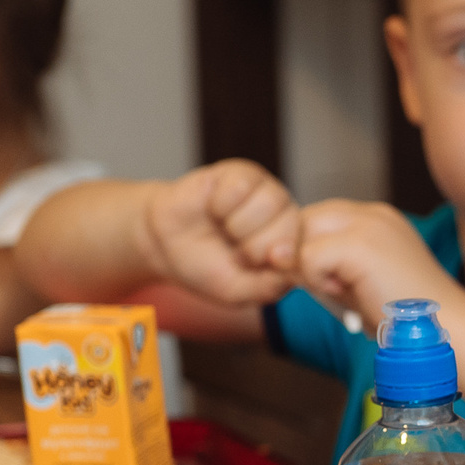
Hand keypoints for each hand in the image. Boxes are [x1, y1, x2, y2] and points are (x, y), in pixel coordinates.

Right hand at [143, 160, 298, 305]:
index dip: (269, 263)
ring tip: (223, 226)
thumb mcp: (236, 292)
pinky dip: (220, 203)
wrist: (165, 243)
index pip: (299, 255)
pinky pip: (241, 186)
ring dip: (235, 225)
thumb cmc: (205, 266)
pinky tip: (214, 207)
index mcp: (291, 246)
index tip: (249, 264)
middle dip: (249, 247)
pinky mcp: (242, 173)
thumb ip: (267, 288)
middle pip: (284, 231)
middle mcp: (285, 216)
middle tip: (231, 246)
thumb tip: (292, 275)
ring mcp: (266, 191)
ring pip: (267, 205)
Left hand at [290, 199, 456, 325]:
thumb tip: (275, 258)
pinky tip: (348, 297)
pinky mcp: (361, 244)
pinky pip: (308, 257)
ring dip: (311, 270)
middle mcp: (373, 214)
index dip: (308, 250)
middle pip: (304, 221)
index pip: (317, 220)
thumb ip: (321, 267)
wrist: (442, 333)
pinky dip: (317, 282)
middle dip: (302, 256)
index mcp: (377, 220)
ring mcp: (369, 225)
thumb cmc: (402, 319)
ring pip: (302, 236)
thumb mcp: (356, 285)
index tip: (325, 284)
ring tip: (344, 294)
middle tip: (330, 291)